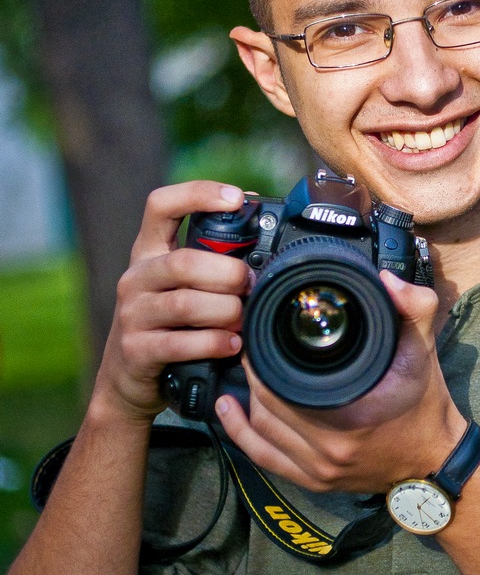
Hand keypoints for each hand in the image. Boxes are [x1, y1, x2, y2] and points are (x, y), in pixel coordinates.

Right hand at [91, 181, 251, 422]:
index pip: (161, 206)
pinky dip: (213, 343)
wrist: (128, 380)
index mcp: (149, 252)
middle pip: (184, 262)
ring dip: (226, 312)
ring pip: (185, 304)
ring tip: (243, 319)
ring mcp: (132, 314)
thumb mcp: (181, 286)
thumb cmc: (169, 325)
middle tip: (250, 285)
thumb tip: (257, 221)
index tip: (236, 198)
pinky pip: (180, 343)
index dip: (198, 194)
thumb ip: (211, 259)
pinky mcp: (136, 350)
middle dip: (229, 273)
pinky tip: (232, 345)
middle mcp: (136, 277)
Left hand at [215, 271, 466, 493]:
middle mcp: (330, 450)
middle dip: (253, 373)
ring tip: (244, 369)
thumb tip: (386, 279)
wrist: (435, 460)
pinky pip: (265, 459)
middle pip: (267, 406)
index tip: (258, 332)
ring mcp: (320, 471)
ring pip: (262, 431)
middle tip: (248, 345)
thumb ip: (414, 309)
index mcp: (351, 417)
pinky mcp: (315, 482)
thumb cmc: (427, 406)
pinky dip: (241, 434)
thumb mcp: (425, 352)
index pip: (283, 385)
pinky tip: (228, 409)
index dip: (263, 357)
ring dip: (248, 399)